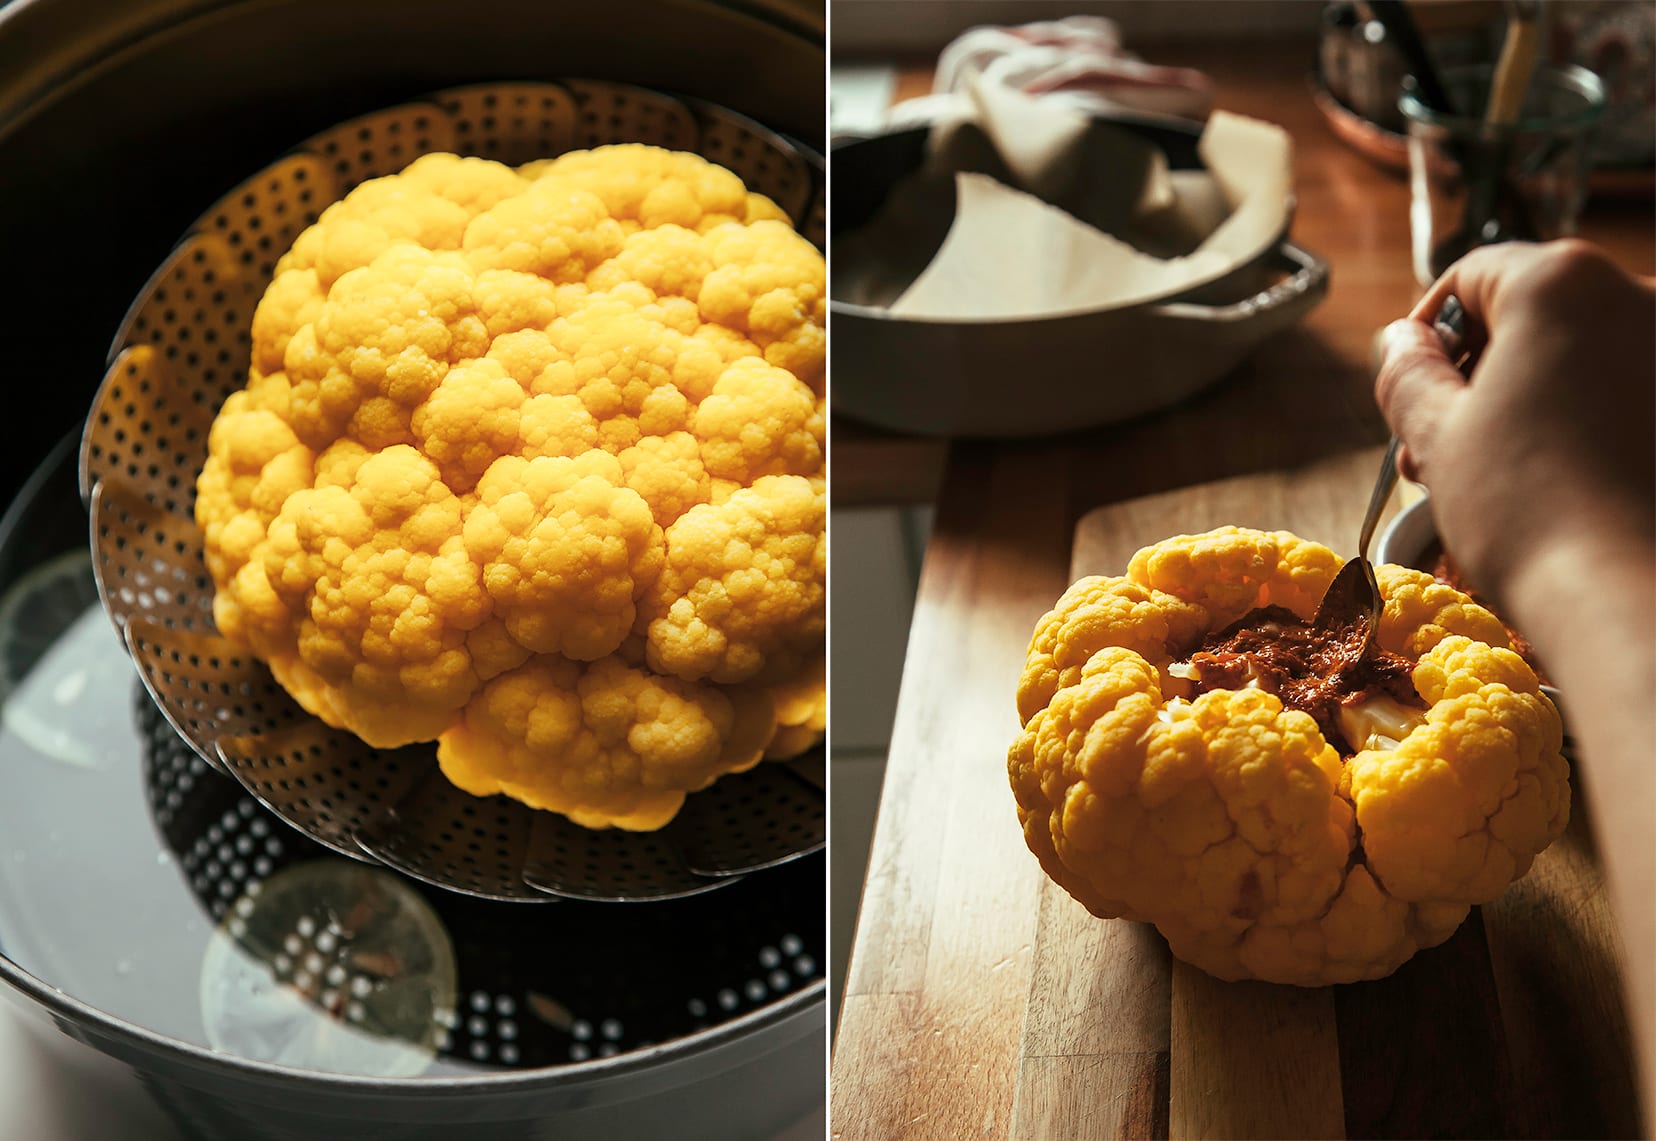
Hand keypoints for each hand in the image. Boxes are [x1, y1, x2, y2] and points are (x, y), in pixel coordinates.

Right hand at [1374, 239, 1654, 606]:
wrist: (1632, 598)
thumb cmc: (1526, 512)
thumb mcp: (1438, 435)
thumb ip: (1409, 372)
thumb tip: (1400, 341)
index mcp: (1562, 284)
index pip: (1473, 277)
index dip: (1427, 333)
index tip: (1409, 389)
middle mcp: (1639, 296)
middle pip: (1535, 315)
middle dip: (1480, 373)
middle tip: (1437, 448)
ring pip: (1586, 356)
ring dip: (1531, 400)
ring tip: (1492, 475)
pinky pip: (1630, 392)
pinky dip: (1590, 420)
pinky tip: (1559, 481)